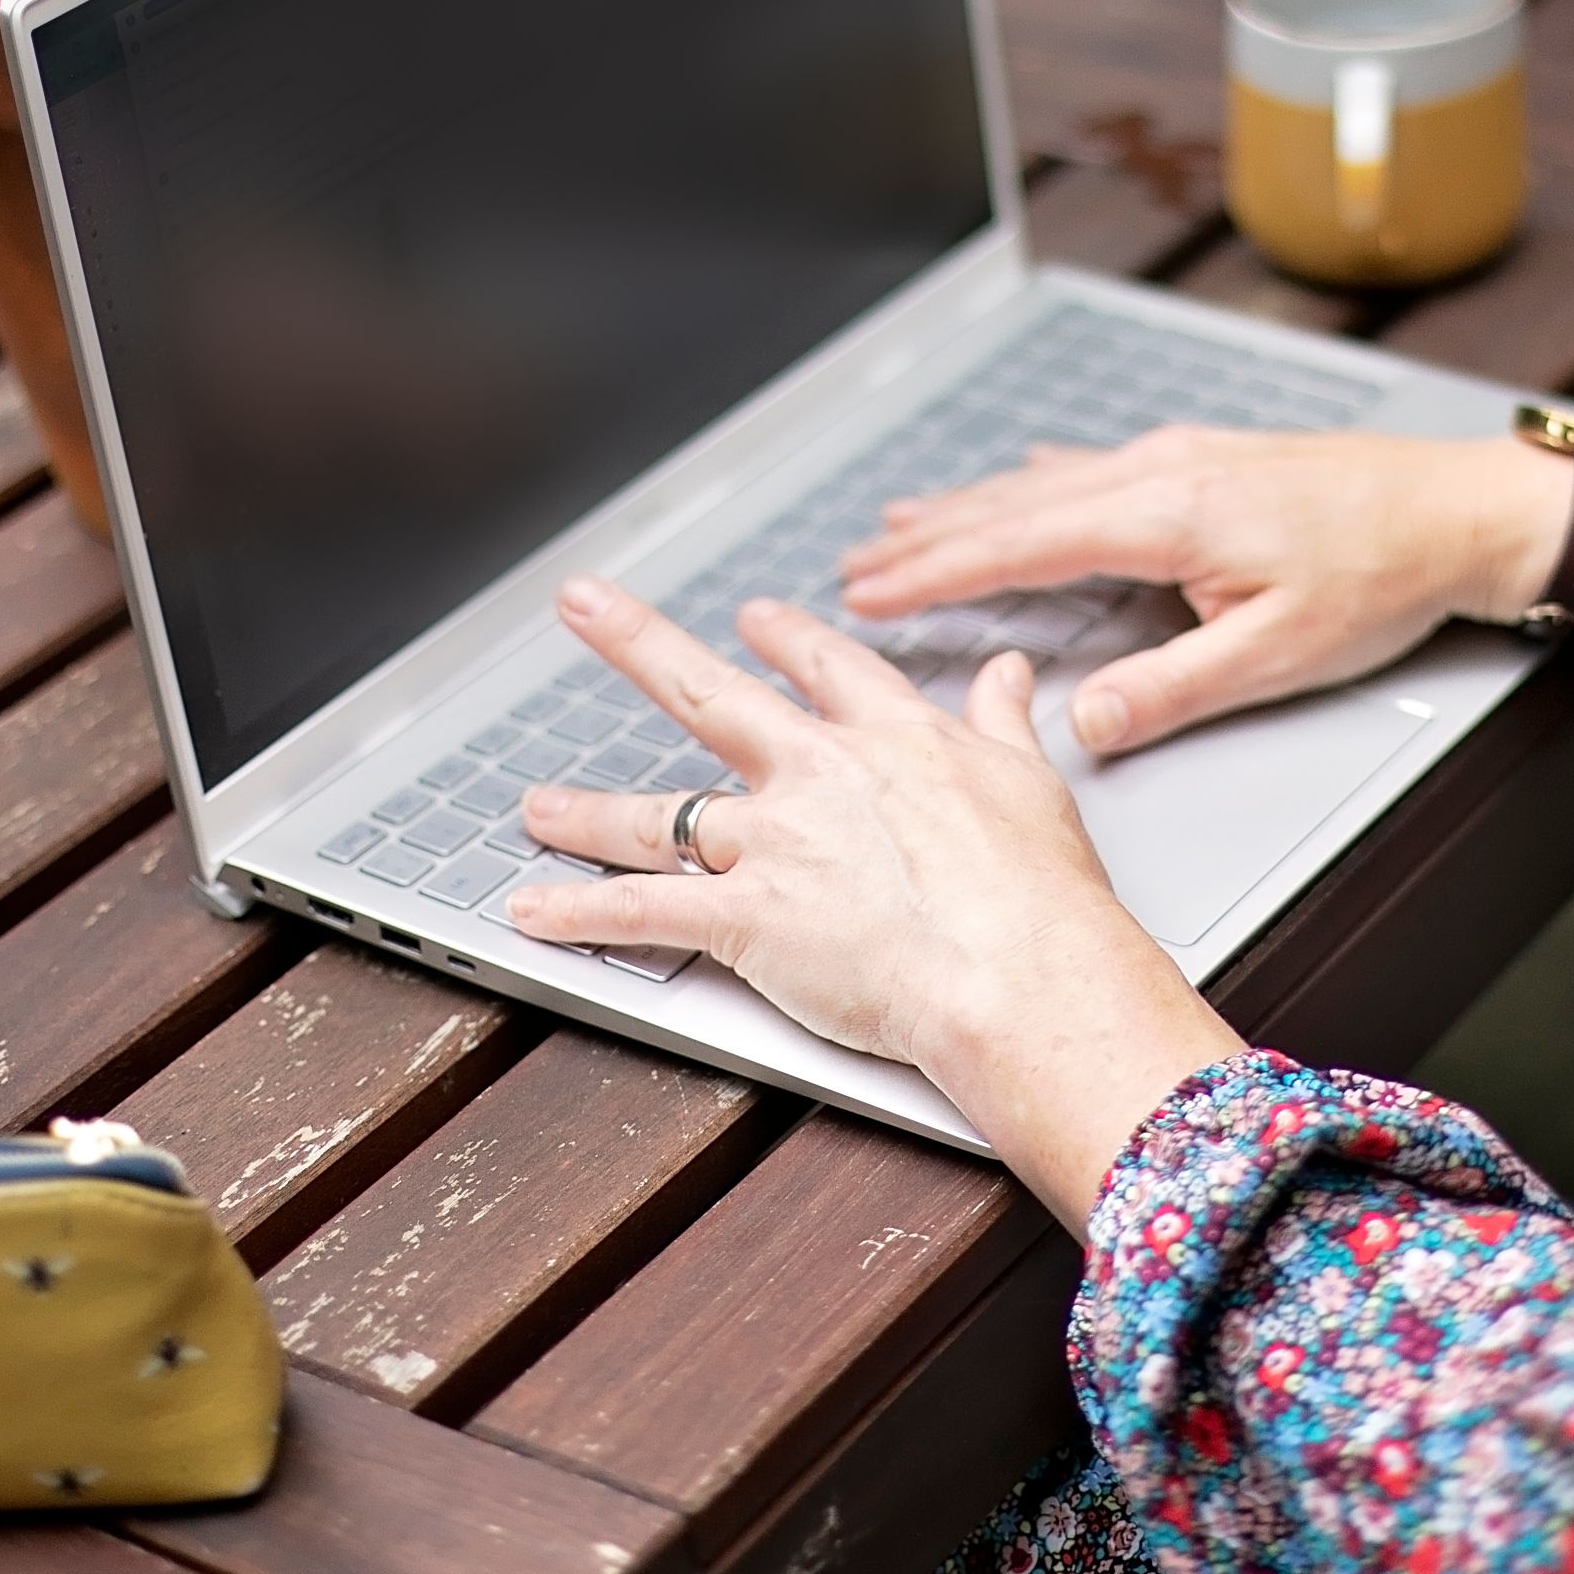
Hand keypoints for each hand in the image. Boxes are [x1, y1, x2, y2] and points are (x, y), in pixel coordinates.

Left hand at [509, 576, 1242, 1227]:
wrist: (1023, 970)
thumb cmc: (1042, 894)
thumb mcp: (1032, 782)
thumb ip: (1003, 720)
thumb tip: (1007, 675)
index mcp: (891, 736)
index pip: (822, 666)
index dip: (782, 637)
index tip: (754, 617)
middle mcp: (817, 772)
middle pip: (708, 694)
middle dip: (636, 643)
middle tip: (584, 603)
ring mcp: (774, 842)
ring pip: (656, 816)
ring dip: (586, 812)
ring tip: (536, 808)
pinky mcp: (747, 917)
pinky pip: (643, 910)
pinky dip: (580, 913)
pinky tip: (531, 910)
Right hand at [842, 429, 1571, 754]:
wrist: (1460, 509)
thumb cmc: (1386, 575)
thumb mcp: (1280, 656)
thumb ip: (1173, 690)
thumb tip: (1085, 725)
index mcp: (1167, 516)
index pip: (1020, 548)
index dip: (936, 575)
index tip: (869, 592)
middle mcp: (1161, 473)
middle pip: (1014, 509)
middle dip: (927, 539)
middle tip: (852, 567)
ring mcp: (1180, 458)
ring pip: (1044, 484)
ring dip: (968, 508)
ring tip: (902, 525)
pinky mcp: (1204, 459)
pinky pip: (1088, 470)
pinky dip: (1030, 486)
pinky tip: (1016, 481)